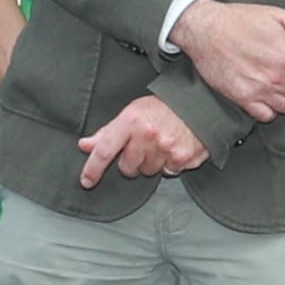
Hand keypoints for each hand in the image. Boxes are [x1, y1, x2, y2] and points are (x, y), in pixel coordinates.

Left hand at [80, 95, 206, 183]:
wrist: (199, 104)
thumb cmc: (162, 108)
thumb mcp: (131, 113)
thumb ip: (107, 132)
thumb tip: (85, 145)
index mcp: (131, 121)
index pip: (104, 150)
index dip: (93, 169)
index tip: (86, 181)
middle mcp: (147, 135)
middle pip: (128, 167)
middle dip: (132, 161)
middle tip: (143, 145)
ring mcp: (167, 148)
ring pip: (148, 171)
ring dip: (151, 162)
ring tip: (160, 144)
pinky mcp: (184, 158)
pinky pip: (168, 172)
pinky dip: (170, 163)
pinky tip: (174, 148)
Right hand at [174, 0, 284, 122]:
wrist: (204, 29)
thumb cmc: (238, 20)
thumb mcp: (275, 14)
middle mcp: (276, 77)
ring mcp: (258, 90)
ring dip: (284, 98)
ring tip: (275, 86)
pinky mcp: (241, 98)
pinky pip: (265, 115)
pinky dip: (267, 109)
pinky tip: (263, 96)